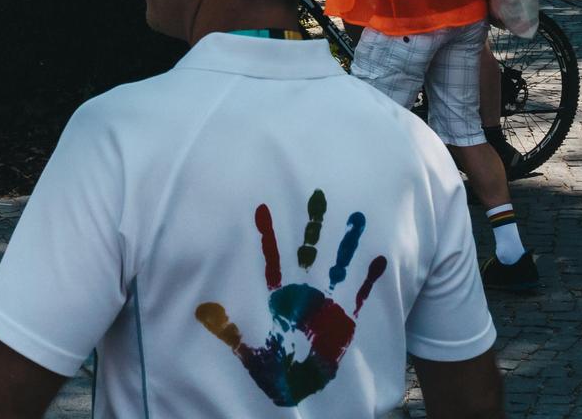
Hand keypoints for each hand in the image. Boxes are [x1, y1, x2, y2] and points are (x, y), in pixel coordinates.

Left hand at [195, 190, 386, 406]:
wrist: (301, 387)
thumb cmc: (273, 369)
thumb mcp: (249, 351)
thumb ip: (228, 331)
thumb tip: (201, 311)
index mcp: (279, 295)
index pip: (273, 257)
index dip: (269, 234)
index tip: (263, 205)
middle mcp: (303, 291)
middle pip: (307, 251)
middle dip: (311, 225)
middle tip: (317, 193)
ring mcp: (325, 301)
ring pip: (337, 263)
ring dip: (345, 242)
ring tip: (356, 214)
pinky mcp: (346, 316)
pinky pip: (359, 291)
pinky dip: (370, 275)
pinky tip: (381, 256)